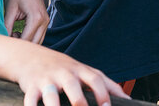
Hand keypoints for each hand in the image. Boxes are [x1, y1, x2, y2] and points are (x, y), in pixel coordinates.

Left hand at [3, 0, 47, 43]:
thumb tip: (3, 41)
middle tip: (8, 37)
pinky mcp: (45, 21)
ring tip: (13, 33)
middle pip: (34, 44)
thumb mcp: (10, 10)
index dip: (14, 44)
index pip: (26, 40)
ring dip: (25, 42)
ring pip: (38, 41)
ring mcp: (46, 21)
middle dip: (21, 45)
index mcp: (37, 18)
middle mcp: (45, 21)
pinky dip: (29, 38)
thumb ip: (7, 27)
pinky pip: (39, 36)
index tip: (4, 41)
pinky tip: (18, 32)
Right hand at [13, 45, 127, 105]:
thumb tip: (127, 98)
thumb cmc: (64, 68)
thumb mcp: (85, 71)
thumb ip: (106, 84)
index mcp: (79, 70)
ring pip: (50, 95)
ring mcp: (46, 80)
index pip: (95, 79)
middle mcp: (64, 74)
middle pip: (72, 86)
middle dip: (78, 101)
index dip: (102, 93)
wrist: (30, 56)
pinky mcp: (31, 87)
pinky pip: (30, 101)